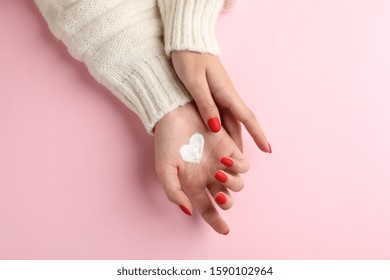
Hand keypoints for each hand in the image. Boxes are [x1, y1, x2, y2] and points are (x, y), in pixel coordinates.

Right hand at [154, 102, 248, 233]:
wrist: (175, 113)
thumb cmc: (167, 141)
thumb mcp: (164, 169)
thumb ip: (174, 192)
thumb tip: (188, 211)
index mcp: (193, 184)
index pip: (208, 209)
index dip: (217, 222)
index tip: (225, 231)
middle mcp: (208, 176)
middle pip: (226, 199)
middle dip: (227, 202)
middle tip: (220, 196)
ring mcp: (220, 163)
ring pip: (237, 184)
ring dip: (232, 184)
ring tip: (219, 174)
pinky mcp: (229, 149)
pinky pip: (242, 165)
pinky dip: (238, 168)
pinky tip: (225, 162)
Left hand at [172, 51, 270, 152]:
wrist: (185, 42)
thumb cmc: (189, 59)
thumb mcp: (195, 83)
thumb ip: (205, 105)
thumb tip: (215, 129)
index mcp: (226, 93)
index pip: (247, 117)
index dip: (258, 134)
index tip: (268, 150)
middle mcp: (227, 96)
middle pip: (238, 124)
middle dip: (244, 142)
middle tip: (243, 163)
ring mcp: (220, 95)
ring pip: (229, 122)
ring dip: (232, 138)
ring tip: (230, 157)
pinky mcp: (212, 93)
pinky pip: (220, 115)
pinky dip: (221, 129)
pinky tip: (217, 138)